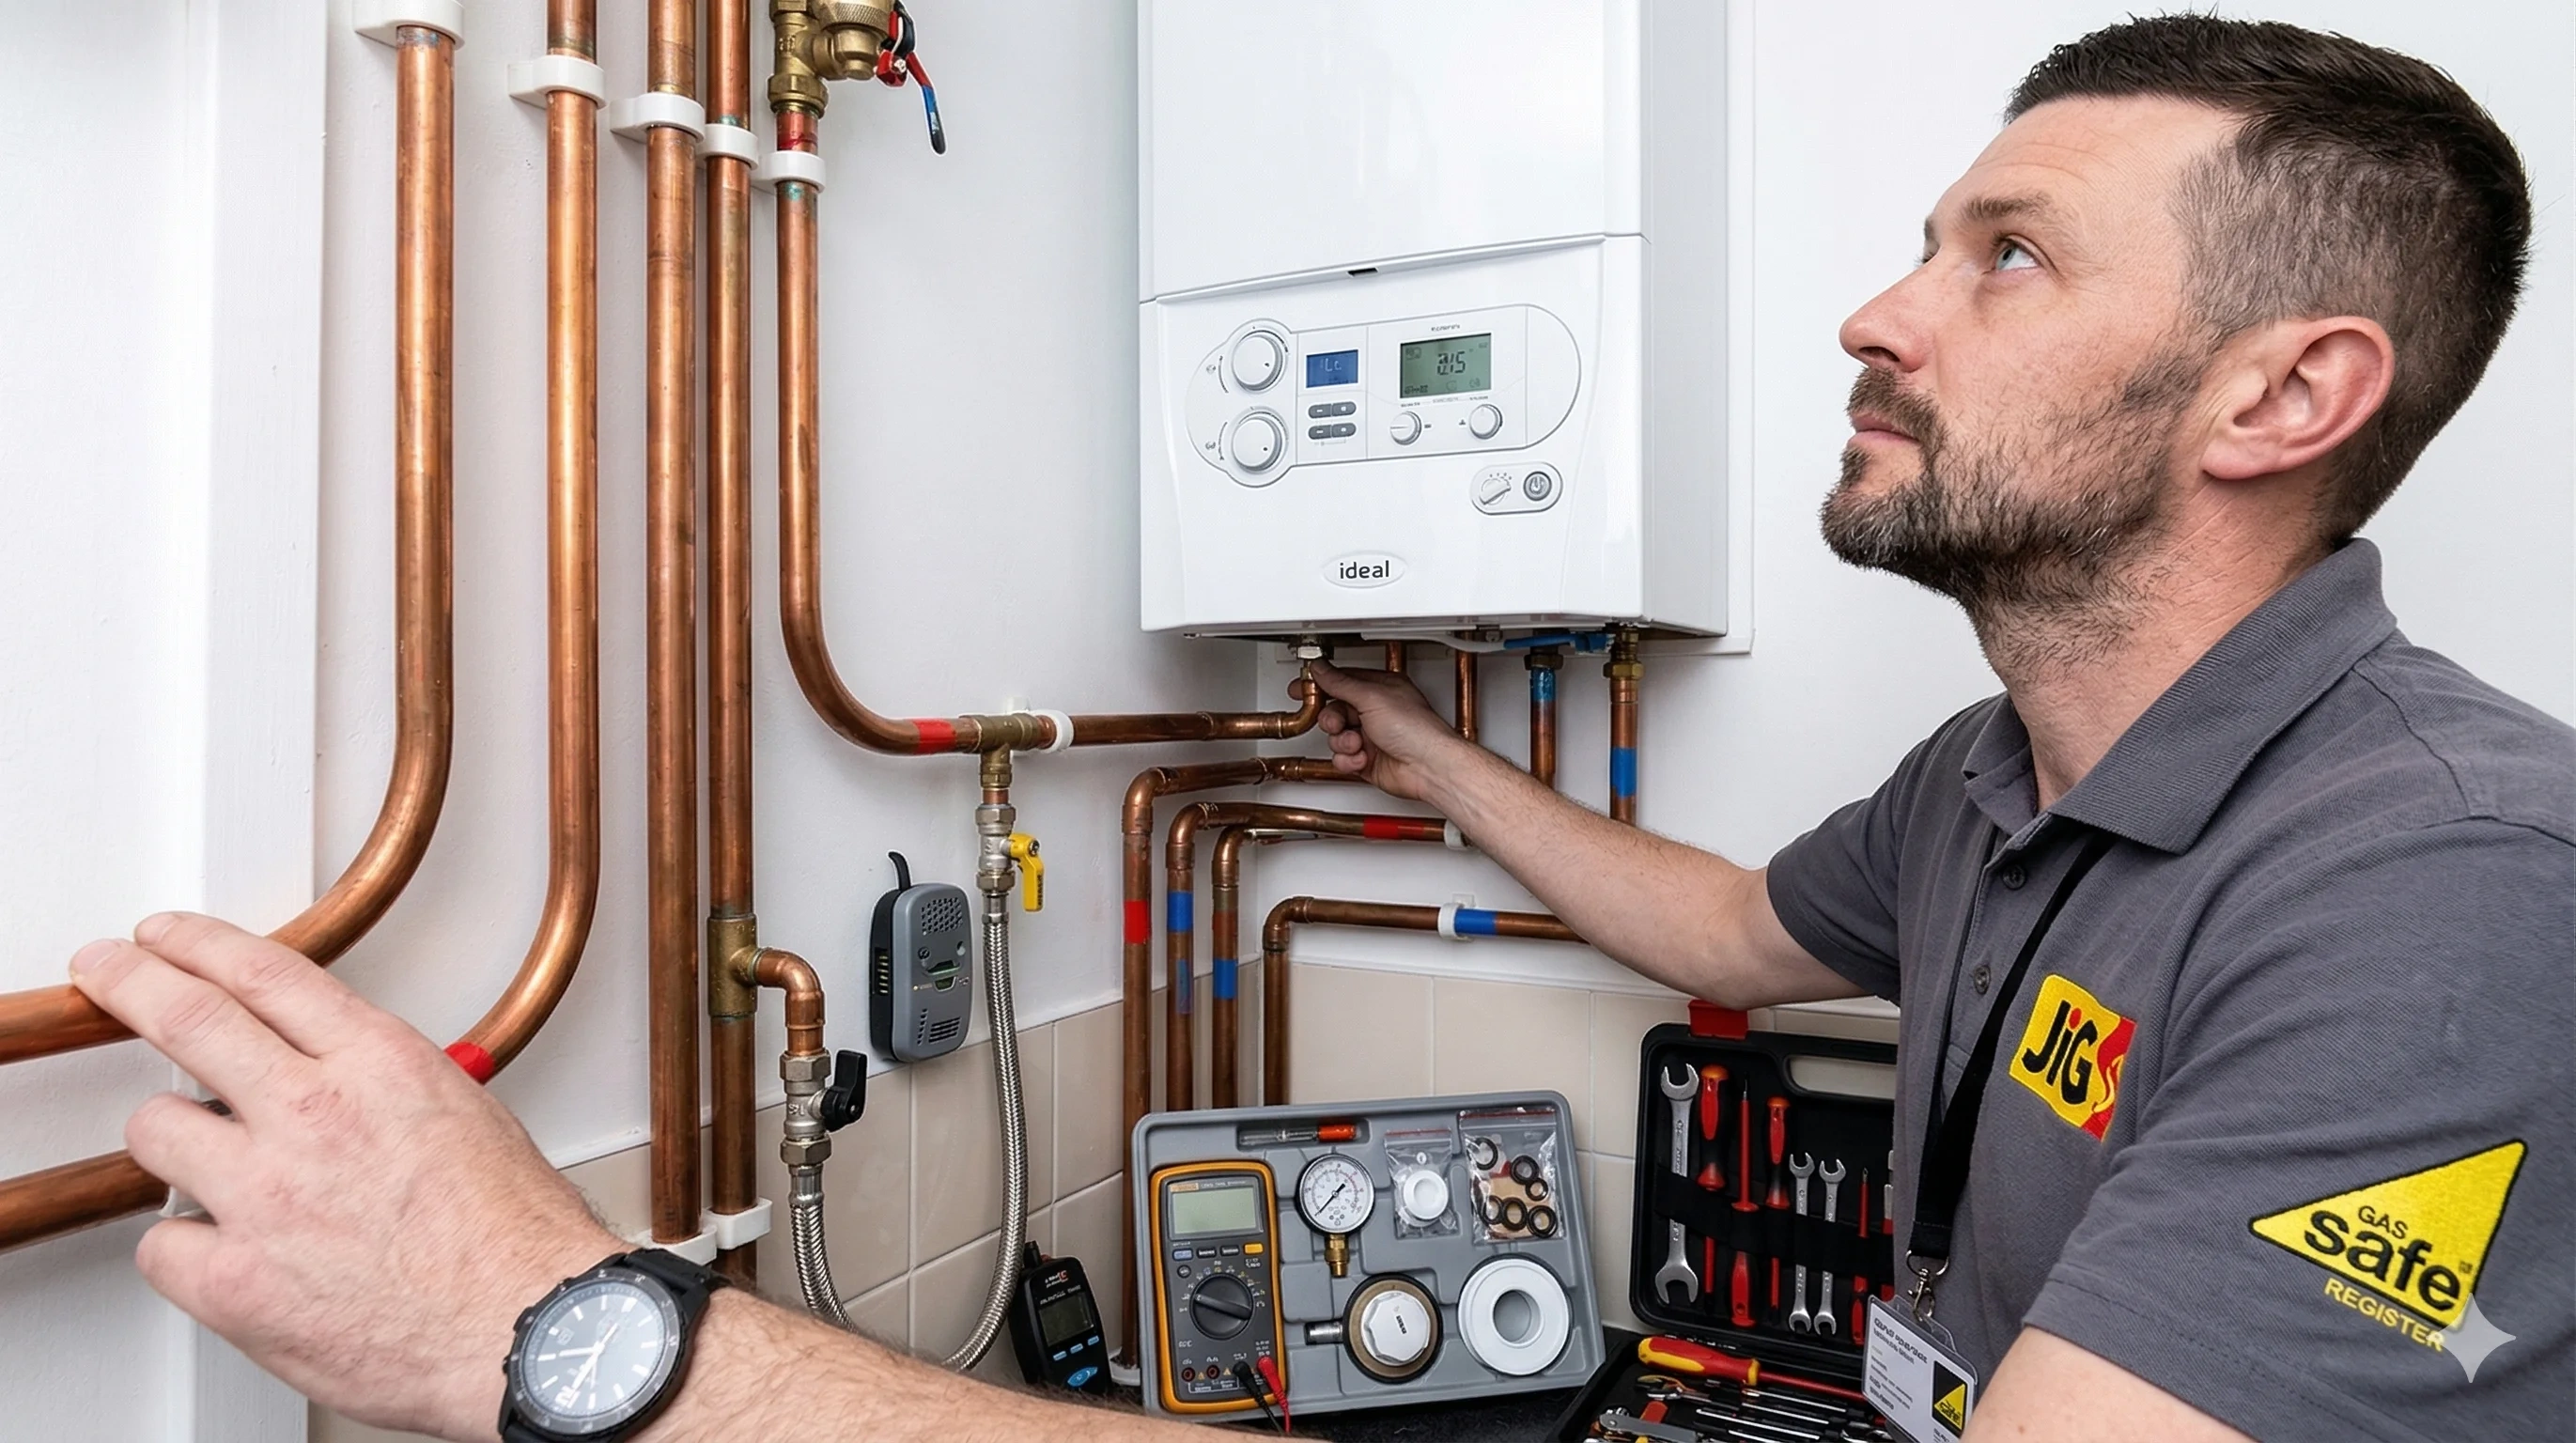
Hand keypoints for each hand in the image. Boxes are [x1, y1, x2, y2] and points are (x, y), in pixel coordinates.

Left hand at [69, 914, 620, 1441]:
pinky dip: (185, 1248)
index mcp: (380, 1065)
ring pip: (155, 1131)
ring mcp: (266, 1196)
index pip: (265, 973)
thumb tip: (336, 1073)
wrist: (528, 1331)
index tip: (167, 938)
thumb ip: (385, 1084)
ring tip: (202, 1158)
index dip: (199, 944)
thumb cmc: (516, 1240)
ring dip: (172, 1140)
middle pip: (186, 1018)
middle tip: (107, 972)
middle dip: (129, 982)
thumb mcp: (468, 1115)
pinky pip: (161, 1245)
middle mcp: (316, 1115)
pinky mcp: (234, 1280)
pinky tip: (225, 1250)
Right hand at [1310, 662, 1474, 802]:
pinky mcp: (1366, 760)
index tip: (1301, 688)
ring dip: (1342, 742)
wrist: (1428, 767)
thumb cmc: (1415, 730)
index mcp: (1379, 689)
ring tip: (1358, 744)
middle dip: (1331, 720)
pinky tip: (1362, 759)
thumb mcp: (1372, 697)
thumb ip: (1341, 683)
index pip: (1342, 681)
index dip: (1321, 684)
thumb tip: (1320, 668)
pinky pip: (1341, 758)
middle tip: (1336, 723)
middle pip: (1334, 711)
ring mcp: (1370, 737)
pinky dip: (1348, 760)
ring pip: (1335, 737)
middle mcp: (1374, 711)